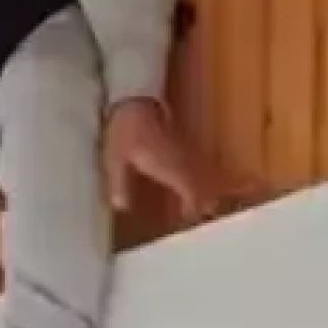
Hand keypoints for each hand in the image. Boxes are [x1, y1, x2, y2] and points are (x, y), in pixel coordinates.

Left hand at [104, 98, 221, 225]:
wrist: (136, 104)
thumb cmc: (125, 133)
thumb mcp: (115, 160)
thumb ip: (119, 184)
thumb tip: (122, 207)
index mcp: (167, 166)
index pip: (189, 191)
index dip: (193, 208)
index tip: (191, 223)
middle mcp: (182, 162)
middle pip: (204, 186)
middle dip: (208, 204)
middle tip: (208, 223)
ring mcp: (186, 155)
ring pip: (206, 177)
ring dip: (211, 193)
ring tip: (212, 212)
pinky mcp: (186, 151)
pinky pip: (202, 169)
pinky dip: (206, 181)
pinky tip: (207, 192)